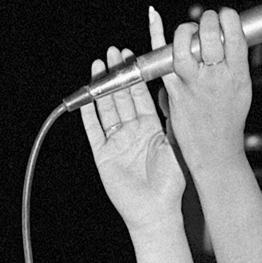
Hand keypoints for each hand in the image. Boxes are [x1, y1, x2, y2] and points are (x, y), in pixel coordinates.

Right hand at [82, 32, 186, 235]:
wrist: (158, 210)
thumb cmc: (171, 182)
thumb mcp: (174, 144)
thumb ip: (171, 120)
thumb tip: (174, 91)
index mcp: (150, 127)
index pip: (140, 95)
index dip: (135, 76)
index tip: (132, 56)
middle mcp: (132, 131)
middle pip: (121, 97)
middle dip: (117, 74)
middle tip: (114, 52)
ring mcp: (116, 141)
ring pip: (106, 108)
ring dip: (102, 87)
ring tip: (99, 64)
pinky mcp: (103, 154)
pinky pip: (94, 130)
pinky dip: (89, 114)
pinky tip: (87, 97)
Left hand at [153, 6, 251, 177]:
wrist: (215, 150)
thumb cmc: (229, 119)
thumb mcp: (242, 89)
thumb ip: (235, 63)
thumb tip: (228, 37)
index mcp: (238, 74)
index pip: (234, 34)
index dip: (227, 17)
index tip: (223, 15)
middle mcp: (217, 77)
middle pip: (210, 35)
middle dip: (207, 20)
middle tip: (206, 21)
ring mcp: (194, 84)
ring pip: (184, 45)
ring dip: (184, 30)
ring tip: (188, 31)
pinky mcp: (174, 91)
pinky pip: (162, 59)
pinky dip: (156, 36)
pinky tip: (154, 18)